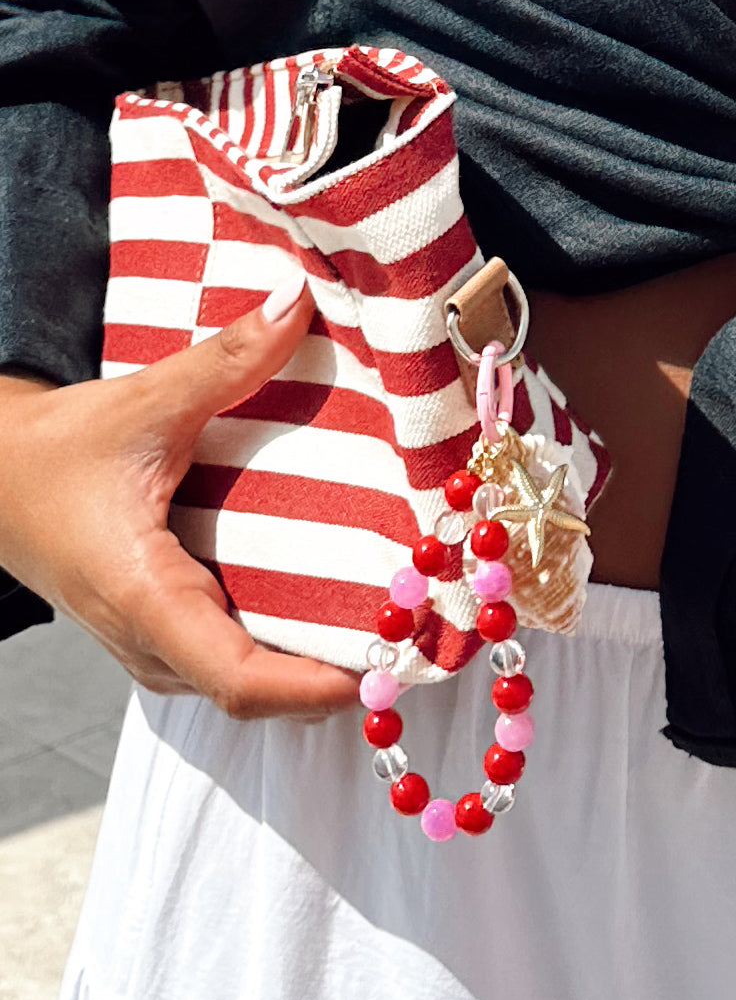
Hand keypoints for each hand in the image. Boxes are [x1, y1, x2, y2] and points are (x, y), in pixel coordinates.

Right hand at [0, 284, 360, 718]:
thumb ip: (223, 360)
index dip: (315, 687)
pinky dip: (287, 652)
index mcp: (143, 595)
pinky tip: (335, 611)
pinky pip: (234, 663)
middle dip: (334, 679)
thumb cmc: (57, 451)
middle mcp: (152, 642)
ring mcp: (157, 649)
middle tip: (414, 636)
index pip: (237, 679)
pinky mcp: (165, 637)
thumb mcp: (141, 402)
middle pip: (256, 696)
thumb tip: (293, 302)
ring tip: (388, 625)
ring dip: (314, 669)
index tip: (386, 665)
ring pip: (247, 687)